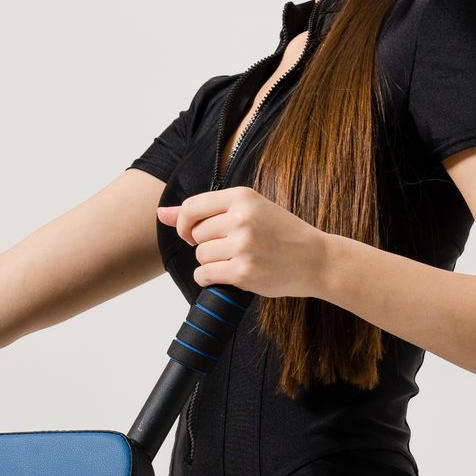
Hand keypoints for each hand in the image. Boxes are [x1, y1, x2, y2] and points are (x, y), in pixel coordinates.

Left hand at [157, 186, 328, 298]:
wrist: (315, 259)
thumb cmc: (281, 234)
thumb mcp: (248, 210)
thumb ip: (204, 211)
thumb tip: (160, 213)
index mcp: (242, 197)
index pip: (192, 207)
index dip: (185, 223)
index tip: (193, 233)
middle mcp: (242, 218)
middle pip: (196, 234)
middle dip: (205, 245)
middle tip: (230, 248)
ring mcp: (243, 246)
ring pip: (200, 256)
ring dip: (210, 263)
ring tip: (235, 260)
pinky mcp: (244, 272)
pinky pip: (205, 275)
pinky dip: (209, 279)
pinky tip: (228, 275)